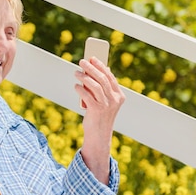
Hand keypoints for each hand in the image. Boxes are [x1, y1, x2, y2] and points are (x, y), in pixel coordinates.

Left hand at [75, 57, 124, 181]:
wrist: (99, 136)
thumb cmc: (99, 116)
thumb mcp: (104, 102)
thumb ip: (101, 89)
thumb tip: (92, 72)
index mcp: (119, 96)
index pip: (110, 77)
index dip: (101, 66)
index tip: (93, 58)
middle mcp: (115, 100)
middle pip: (102, 79)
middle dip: (91, 68)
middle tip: (82, 61)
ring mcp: (107, 105)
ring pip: (94, 85)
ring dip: (84, 77)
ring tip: (76, 72)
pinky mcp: (97, 110)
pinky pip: (87, 95)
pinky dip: (80, 89)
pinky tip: (75, 86)